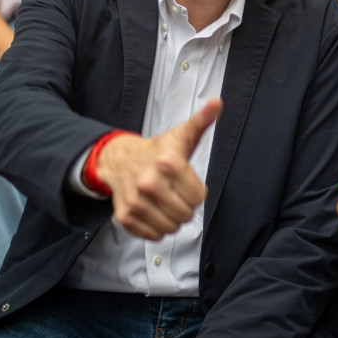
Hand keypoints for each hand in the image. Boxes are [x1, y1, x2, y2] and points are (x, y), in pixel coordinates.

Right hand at [97, 97, 221, 239]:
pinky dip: (157, 229)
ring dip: (173, 220)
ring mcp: (135, 201)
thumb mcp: (182, 134)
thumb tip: (217, 102)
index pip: (199, 198)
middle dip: (186, 207)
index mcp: (168, 163)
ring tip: (167, 203)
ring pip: (170, 227)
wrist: (119, 159)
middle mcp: (149, 182)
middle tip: (177, 194)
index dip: (198, 193)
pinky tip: (155, 213)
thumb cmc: (157, 149)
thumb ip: (203, 120)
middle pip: (185, 214)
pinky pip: (152, 235)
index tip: (189, 184)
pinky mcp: (125, 216)